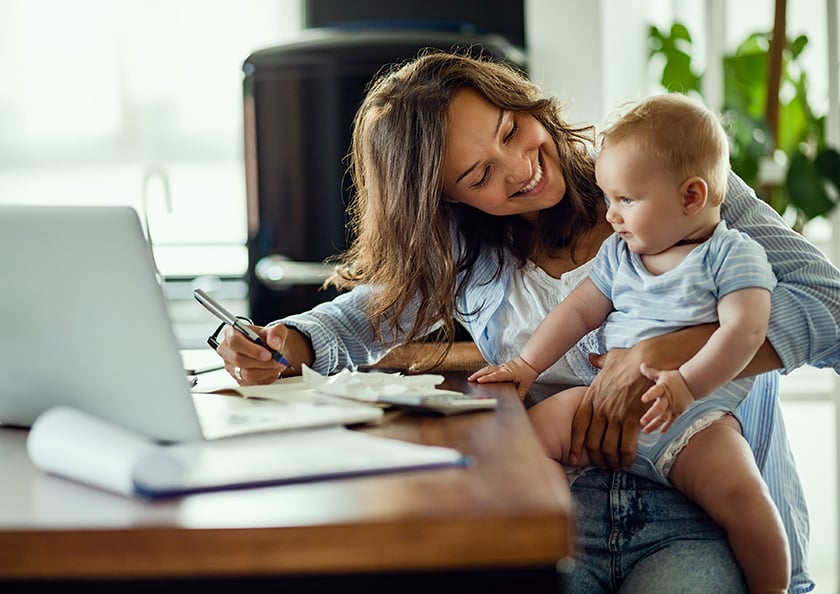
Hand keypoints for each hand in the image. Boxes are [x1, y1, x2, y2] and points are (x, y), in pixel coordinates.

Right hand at [215, 323, 289, 384]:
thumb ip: (276, 333)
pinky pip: (252, 383)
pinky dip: (266, 378)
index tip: (268, 354)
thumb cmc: (268, 338)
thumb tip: (274, 343)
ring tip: (277, 364)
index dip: (251, 350)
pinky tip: (272, 370)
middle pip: (239, 360)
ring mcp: (231, 367)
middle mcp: (227, 351)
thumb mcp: (276, 330)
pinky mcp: (238, 380)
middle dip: (263, 362)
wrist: (271, 351)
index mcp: (231, 333)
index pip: (234, 342)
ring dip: (267, 371)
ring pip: (247, 374)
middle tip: (277, 360)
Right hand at [468, 356, 538, 399]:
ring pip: (487, 369)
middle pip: (488, 370)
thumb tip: (517, 403)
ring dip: (478, 373)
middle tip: (470, 380)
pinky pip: (489, 369)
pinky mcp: (500, 367)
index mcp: (508, 373)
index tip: (479, 380)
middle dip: (478, 375)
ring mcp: (500, 367)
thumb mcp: (526, 385)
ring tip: (471, 378)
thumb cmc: (527, 373)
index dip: (487, 378)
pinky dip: (482, 372)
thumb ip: (521, 394)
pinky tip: (478, 375)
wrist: (530, 362)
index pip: (496, 376)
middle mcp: (502, 368)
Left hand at [568, 348, 652, 469]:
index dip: (576, 444)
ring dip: (611, 461)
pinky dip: (626, 458)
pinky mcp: (632, 419)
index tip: (574, 457)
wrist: (649, 360)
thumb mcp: (609, 359)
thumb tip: (592, 357)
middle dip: (596, 457)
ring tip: (615, 466)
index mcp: (591, 397)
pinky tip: (628, 462)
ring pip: (608, 447)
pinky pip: (626, 446)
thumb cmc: (630, 359)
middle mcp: (600, 408)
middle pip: (592, 441)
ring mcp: (615, 415)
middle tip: (601, 465)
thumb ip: (599, 362)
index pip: (578, 426)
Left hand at [638, 363, 694, 433]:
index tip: (642, 399)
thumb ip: (651, 372)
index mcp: (663, 388)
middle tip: (642, 422)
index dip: (650, 395)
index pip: (655, 391)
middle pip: (659, 408)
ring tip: (645, 431)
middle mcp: (668, 398)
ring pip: (664, 417)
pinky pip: (672, 421)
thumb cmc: (674, 378)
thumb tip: (641, 365)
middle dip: (651, 415)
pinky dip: (667, 426)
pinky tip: (660, 432)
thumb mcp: (662, 374)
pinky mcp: (678, 411)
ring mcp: (673, 406)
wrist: (692, 383)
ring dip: (655, 424)